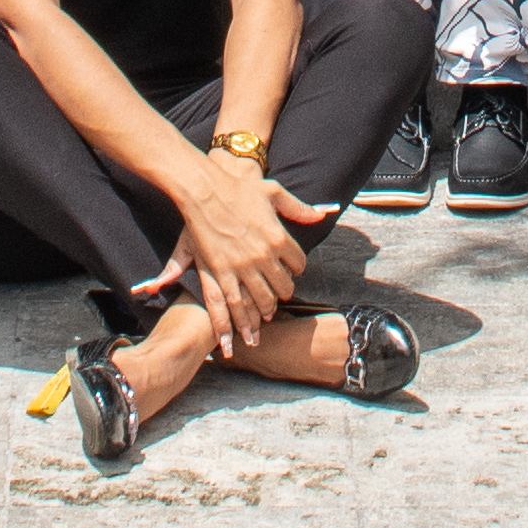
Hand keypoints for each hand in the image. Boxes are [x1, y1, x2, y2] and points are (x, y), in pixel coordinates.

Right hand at [171, 151, 321, 355]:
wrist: (205, 189)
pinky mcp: (219, 272)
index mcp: (278, 237)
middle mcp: (262, 257)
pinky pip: (229, 304)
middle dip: (283, 293)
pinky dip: (232, 325)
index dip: (298, 268)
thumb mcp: (273, 192)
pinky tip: (237, 339)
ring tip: (263, 321)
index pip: (298, 262)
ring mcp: (240, 267)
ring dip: (263, 313)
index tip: (293, 270)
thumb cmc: (238, 188)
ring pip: (258, 301)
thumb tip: (322, 215)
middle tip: (280, 297)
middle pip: (281, 286)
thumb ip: (298, 208)